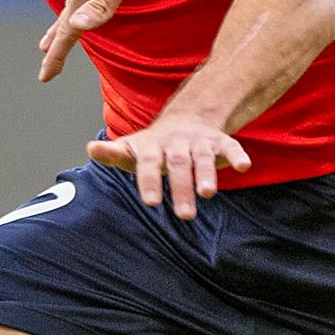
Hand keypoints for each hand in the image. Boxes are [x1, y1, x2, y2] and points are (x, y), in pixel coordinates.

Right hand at [42, 0, 223, 81]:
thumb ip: (102, 5)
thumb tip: (74, 27)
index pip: (67, 28)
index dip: (57, 54)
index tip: (45, 77)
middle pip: (65, 15)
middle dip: (55, 41)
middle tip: (46, 64)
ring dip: (64, 21)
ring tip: (56, 35)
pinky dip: (78, 2)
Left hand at [88, 108, 249, 218]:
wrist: (185, 118)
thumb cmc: (154, 145)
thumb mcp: (132, 149)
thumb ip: (113, 153)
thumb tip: (90, 148)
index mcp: (152, 147)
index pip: (148, 164)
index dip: (149, 182)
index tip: (151, 202)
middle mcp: (175, 143)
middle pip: (177, 164)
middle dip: (181, 188)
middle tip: (185, 216)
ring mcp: (198, 142)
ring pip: (202, 156)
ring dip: (206, 174)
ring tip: (208, 194)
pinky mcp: (219, 142)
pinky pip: (230, 146)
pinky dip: (237, 155)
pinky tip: (243, 167)